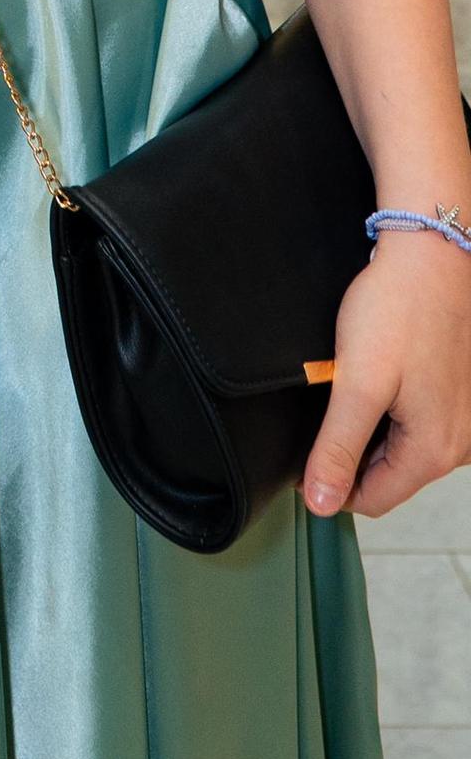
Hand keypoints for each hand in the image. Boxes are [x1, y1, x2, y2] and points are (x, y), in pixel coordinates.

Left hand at [305, 230, 470, 518]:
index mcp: (434, 451)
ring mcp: (463, 419)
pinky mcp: (458, 394)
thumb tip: (323, 504)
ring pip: (402, 449)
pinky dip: (390, 410)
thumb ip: (338, 449)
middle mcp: (458, 443)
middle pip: (389, 476)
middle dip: (351, 455)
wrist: (431, 254)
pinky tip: (377, 379)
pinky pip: (417, 422)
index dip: (329, 485)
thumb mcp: (358, 384)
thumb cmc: (398, 309)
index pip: (372, 500)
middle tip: (326, 412)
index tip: (303, 460)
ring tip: (351, 389)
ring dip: (370, 430)